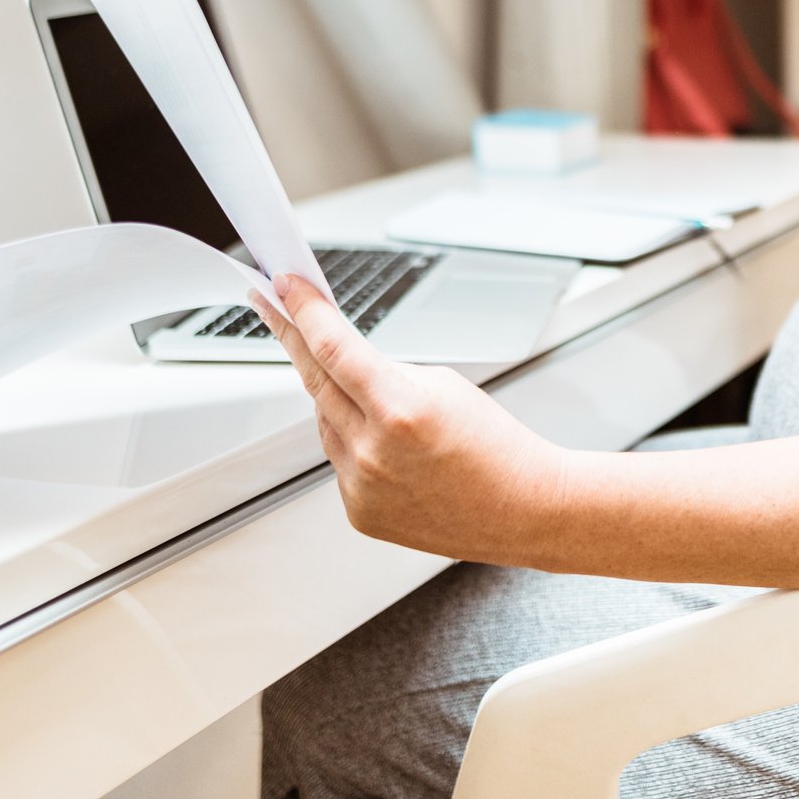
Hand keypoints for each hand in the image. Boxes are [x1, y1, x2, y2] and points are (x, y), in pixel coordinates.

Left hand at [249, 275, 566, 562]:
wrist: (523, 509)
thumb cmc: (496, 447)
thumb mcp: (444, 384)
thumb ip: (385, 372)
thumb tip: (342, 366)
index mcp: (399, 408)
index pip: (332, 347)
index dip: (302, 311)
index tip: (282, 286)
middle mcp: (372, 451)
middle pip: (315, 380)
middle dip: (294, 340)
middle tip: (275, 310)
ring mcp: (362, 485)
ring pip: (326, 421)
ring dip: (339, 401)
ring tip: (385, 407)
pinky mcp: (359, 512)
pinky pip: (339, 460)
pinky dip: (355, 444)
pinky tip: (393, 450)